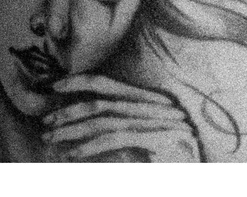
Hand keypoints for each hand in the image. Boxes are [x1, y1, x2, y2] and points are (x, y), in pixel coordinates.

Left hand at [41, 72, 201, 159]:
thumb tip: (86, 137)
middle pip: (99, 102)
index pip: (107, 82)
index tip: (55, 86)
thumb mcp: (146, 142)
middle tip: (45, 123)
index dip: (80, 81)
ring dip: (73, 131)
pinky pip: (115, 139)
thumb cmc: (173, 157)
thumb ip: (121, 134)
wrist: (201, 164)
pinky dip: (91, 147)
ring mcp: (153, 121)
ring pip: (103, 120)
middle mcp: (148, 106)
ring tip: (52, 140)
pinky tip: (74, 154)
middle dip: (68, 111)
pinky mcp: (155, 139)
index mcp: (146, 100)